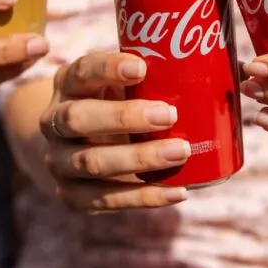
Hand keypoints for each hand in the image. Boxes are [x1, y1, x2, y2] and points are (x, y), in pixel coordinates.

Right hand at [41, 51, 191, 211]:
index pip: (82, 72)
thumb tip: (213, 68)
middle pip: (78, 119)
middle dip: (124, 118)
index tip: (142, 67)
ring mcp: (58, 161)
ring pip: (92, 162)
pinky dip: (145, 197)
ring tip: (181, 152)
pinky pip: (105, 200)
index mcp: (68, 84)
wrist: (72, 146)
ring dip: (139, 159)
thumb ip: (147, 76)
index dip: (108, 68)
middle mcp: (54, 122)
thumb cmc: (112, 104)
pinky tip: (178, 191)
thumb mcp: (118, 84)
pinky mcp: (71, 195)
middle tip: (169, 114)